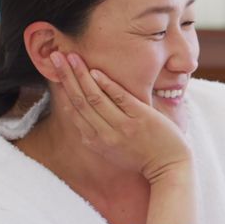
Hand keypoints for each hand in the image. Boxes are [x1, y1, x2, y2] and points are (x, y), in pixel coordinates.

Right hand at [51, 51, 190, 183]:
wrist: (170, 167)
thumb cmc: (141, 157)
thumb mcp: (111, 150)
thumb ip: (97, 133)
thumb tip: (82, 114)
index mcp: (95, 141)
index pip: (73, 110)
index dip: (63, 89)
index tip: (54, 71)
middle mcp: (105, 134)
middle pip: (80, 100)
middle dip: (66, 76)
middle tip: (56, 55)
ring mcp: (124, 126)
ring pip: (96, 97)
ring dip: (82, 75)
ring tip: (71, 56)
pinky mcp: (142, 119)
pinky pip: (121, 98)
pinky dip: (107, 84)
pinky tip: (96, 71)